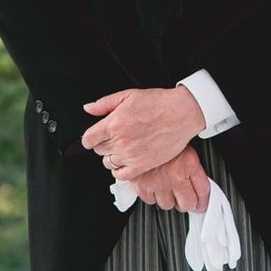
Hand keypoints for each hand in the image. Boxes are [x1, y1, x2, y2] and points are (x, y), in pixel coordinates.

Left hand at [82, 86, 205, 180]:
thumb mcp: (130, 95)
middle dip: (104, 143)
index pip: (88, 139)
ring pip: (107, 163)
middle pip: (98, 150)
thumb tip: (88, 108)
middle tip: (117, 136)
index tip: (96, 136)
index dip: (91, 137)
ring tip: (124, 147)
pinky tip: (126, 161)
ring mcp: (131, 155)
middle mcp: (120, 141)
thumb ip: (105, 103)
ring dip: (112, 156)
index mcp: (114, 124)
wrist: (183, 112)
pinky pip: (120, 175)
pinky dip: (119, 170)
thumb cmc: (160, 103)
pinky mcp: (142, 165)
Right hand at [124, 146, 210, 212]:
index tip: (203, 204)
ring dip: (169, 199)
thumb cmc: (164, 138)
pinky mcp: (142, 186)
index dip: (204, 201)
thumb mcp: (184, 147)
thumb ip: (192, 167)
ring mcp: (158, 183)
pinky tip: (155, 185)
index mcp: (189, 164)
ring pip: (168, 205)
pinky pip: (151, 201)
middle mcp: (175, 176)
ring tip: (168, 188)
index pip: (203, 190)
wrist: (140, 133)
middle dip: (187, 202)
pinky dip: (153, 196)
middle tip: (185, 198)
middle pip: (187, 204)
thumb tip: (199, 187)